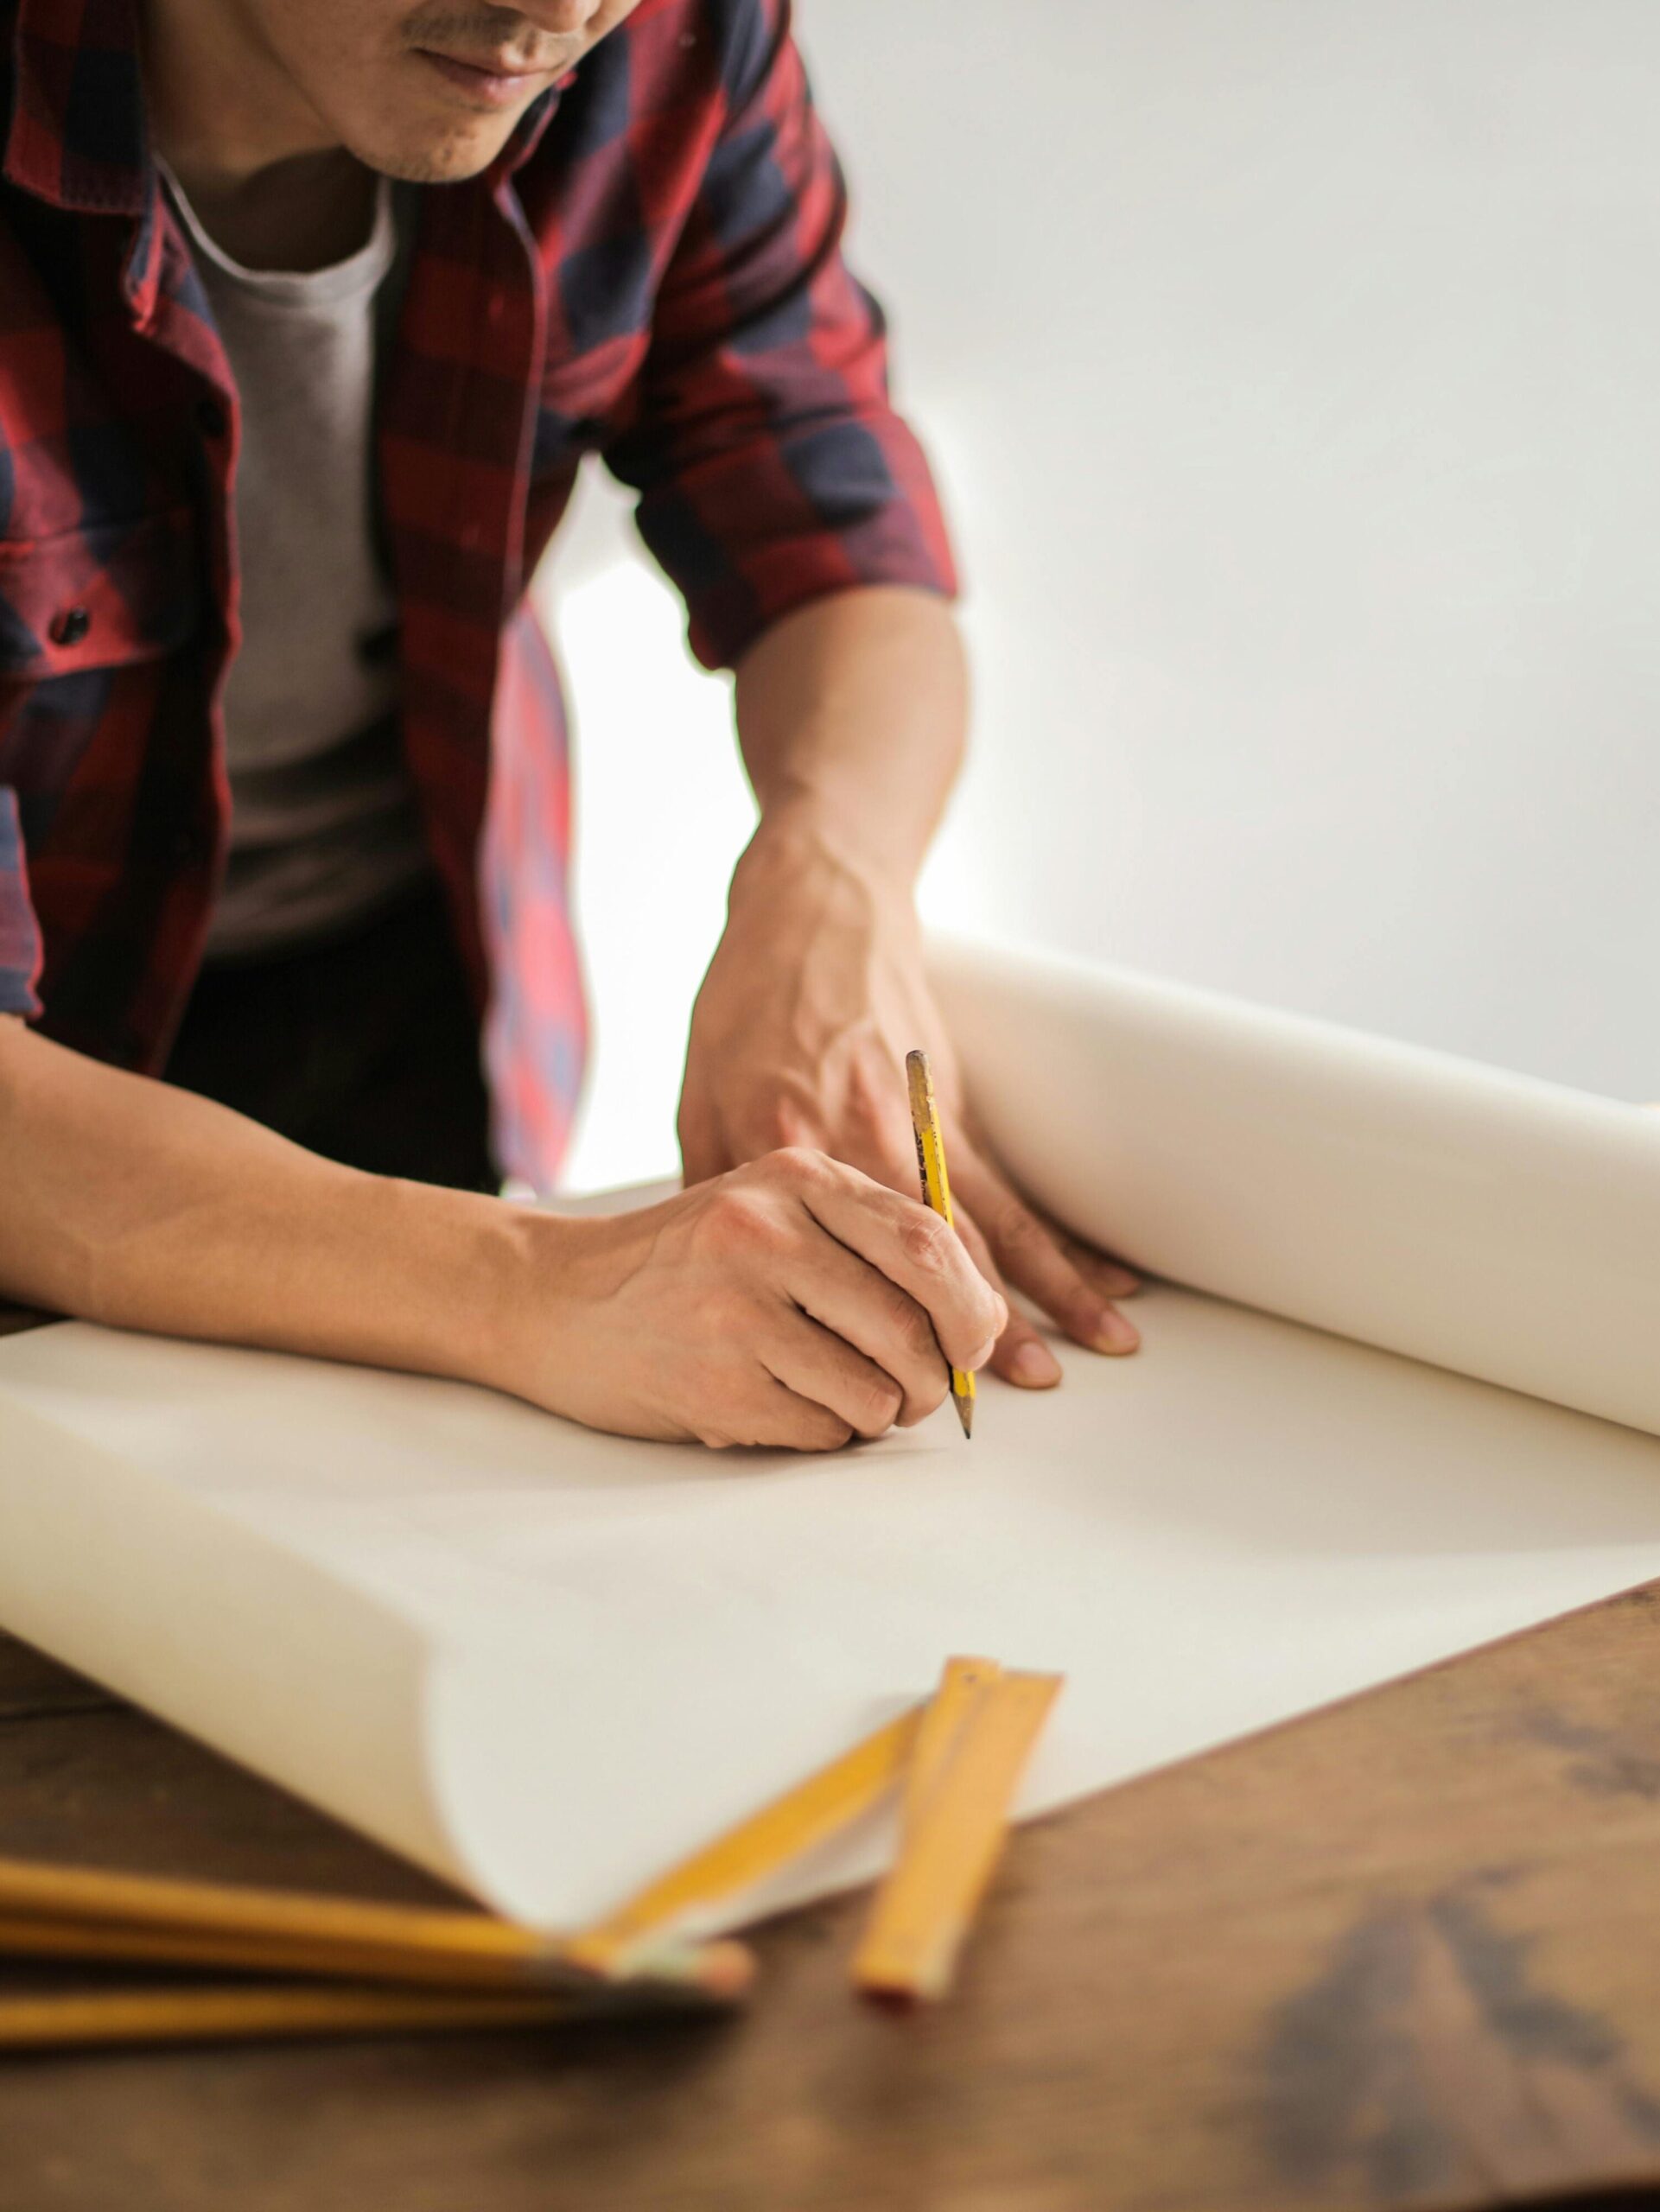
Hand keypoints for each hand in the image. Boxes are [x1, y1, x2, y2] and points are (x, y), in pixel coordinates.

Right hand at [496, 1150, 1005, 1448]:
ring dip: (876, 1413)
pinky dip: (824, 1434)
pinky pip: (823, 1431)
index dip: (972, 1307)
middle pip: (915, 1324)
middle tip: (918, 1391)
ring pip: (876, 1390)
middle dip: (936, 1377)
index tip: (973, 1343)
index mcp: (796, 1177)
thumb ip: (871, 1245)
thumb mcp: (773, 1212)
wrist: (554, 1298)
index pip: (929, 1242)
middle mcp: (766, 1233)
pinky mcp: (714, 1383)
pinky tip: (781, 1405)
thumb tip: (987, 1323)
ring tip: (835, 1395)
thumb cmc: (687, 1263)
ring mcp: (735, 1309)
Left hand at [678, 831, 1139, 1386]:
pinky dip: (1062, 1235)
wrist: (813, 906)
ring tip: (1093, 1352)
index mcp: (787, 1149)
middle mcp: (862, 1142)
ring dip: (1046, 1293)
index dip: (862, 1328)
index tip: (884, 1389)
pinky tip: (1106, 1278)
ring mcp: (919, 1124)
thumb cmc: (743, 1001)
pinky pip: (1014, 1186)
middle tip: (1007, 1396)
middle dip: (971, 1330)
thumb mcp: (697, 1094)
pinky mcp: (954, 1106)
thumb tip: (723, 1276)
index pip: (830, 1263)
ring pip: (989, 1226)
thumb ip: (713, 1189)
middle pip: (925, 1255)